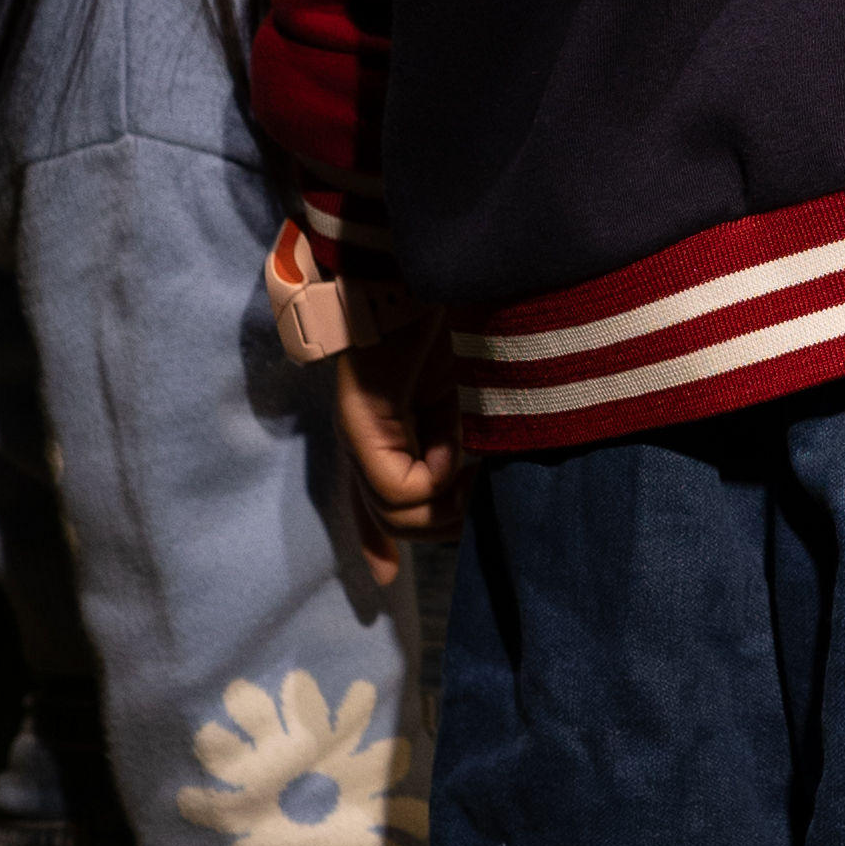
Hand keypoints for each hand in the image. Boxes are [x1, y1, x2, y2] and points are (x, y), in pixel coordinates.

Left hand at [338, 309, 463, 558]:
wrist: (447, 264)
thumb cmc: (474, 317)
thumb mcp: (483, 392)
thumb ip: (476, 438)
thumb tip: (481, 492)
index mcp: (396, 425)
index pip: (376, 500)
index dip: (377, 544)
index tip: (384, 582)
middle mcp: (369, 433)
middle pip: (394, 521)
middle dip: (443, 524)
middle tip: (480, 496)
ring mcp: (362, 427)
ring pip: (395, 512)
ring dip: (446, 500)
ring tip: (473, 464)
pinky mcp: (362, 418)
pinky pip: (396, 487)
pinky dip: (438, 476)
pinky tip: (457, 445)